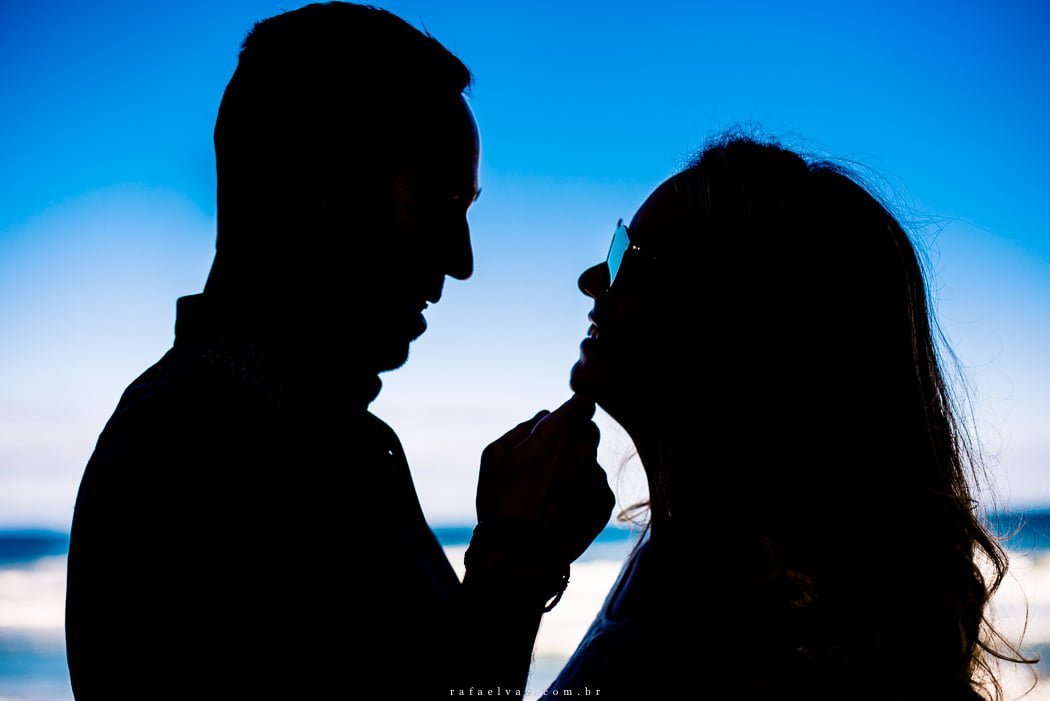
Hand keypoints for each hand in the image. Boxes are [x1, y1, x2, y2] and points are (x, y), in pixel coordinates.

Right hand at [476, 394, 614, 565]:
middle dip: (573, 438)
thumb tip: (544, 417)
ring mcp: (597, 478)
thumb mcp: (495, 456)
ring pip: (591, 461)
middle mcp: (583, 451)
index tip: (566, 417)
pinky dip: (583, 494)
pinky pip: (596, 487)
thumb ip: (523, 428)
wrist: (521, 555)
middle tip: (550, 461)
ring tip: (550, 494)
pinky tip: (561, 510)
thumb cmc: (502, 503)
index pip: (583, 403)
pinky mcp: (605, 502)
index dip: (574, 408)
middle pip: (589, 430)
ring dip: (577, 469)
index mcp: (557, 434)